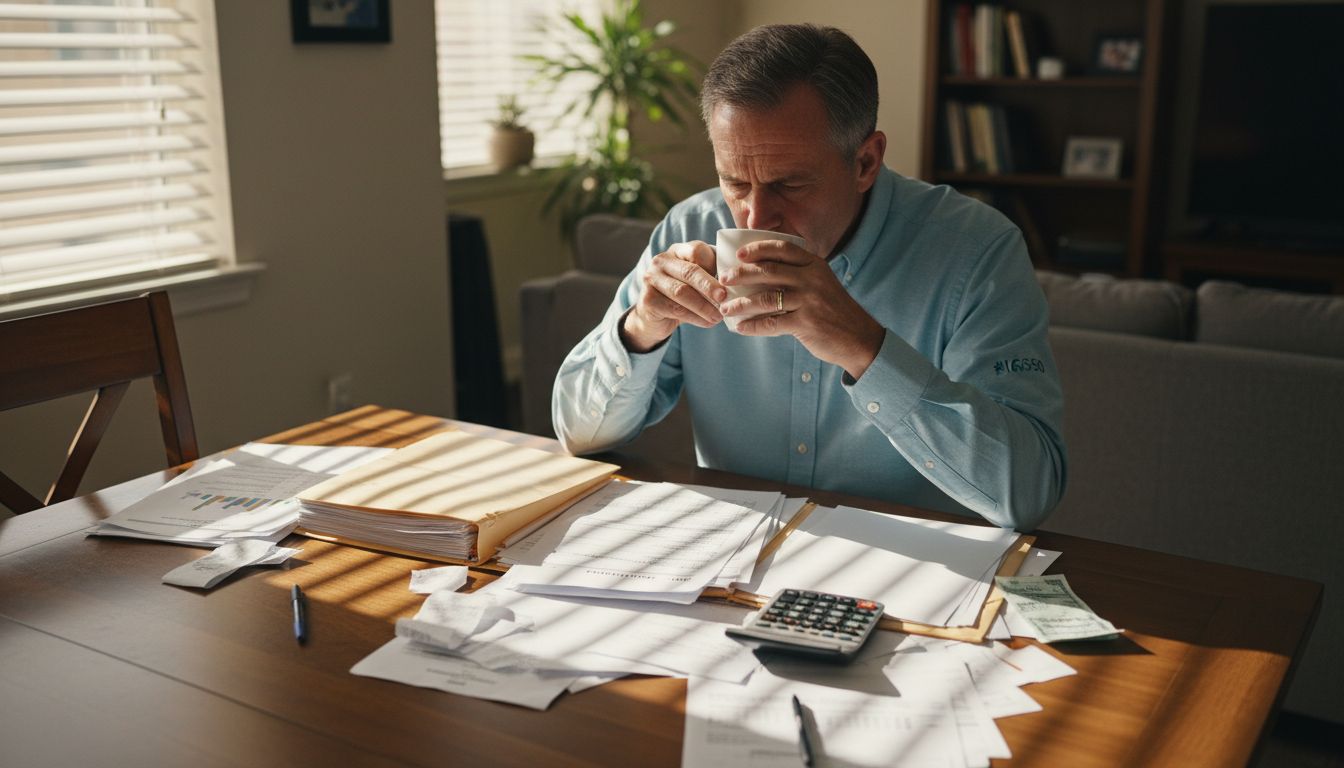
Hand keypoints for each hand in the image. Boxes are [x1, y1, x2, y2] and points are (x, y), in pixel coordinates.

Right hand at [620, 241, 725, 352]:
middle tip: (724, 298)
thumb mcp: (699, 280)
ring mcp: (651, 279)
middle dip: (709, 286)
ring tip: (719, 316)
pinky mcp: (648, 299)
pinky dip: (695, 317)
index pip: (696, 250)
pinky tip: (707, 323)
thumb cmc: (686, 294)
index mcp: (678, 250)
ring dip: (704, 306)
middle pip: (689, 271)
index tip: (730, 279)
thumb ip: (714, 273)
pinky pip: (675, 309)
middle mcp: (661, 261)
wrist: (656, 317)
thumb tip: (737, 279)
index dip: (714, 264)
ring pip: (682, 292)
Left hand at [719, 240, 884, 378]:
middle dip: (742, 274)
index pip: (783, 249)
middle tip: (724, 279)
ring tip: (725, 309)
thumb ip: (799, 275)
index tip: (739, 254)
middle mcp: (812, 279)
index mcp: (815, 265)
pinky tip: (741, 328)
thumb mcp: (822, 283)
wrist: (858, 337)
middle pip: (769, 270)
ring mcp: (809, 301)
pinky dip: (753, 326)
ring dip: (741, 304)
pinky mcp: (806, 323)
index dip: (758, 248)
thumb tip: (760, 273)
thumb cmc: (834, 310)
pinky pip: (771, 323)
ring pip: (765, 298)